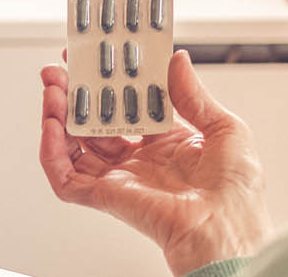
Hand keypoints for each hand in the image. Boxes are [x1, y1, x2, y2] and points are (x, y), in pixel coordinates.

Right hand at [39, 50, 270, 275]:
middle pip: (95, 123)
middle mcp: (139, 162)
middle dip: (76, 95)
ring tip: (52, 87)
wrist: (227, 229)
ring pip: (74, 145)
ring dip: (58, 116)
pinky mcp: (104, 196)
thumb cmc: (237, 193)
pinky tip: (50, 124)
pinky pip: (65, 175)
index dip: (110, 83)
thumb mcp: (224, 128)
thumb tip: (176, 60)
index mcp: (167, 145)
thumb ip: (193, 94)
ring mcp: (119, 179)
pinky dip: (51, 151)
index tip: (97, 58)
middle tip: (62, 69)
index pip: (128, 107)